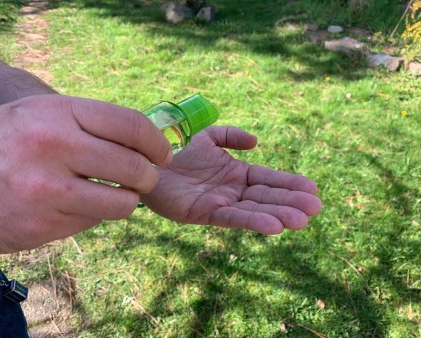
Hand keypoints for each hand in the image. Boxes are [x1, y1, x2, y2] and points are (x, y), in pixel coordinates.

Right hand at [0, 94, 171, 252]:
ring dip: (127, 199)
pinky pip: (94, 221)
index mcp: (56, 113)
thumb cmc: (1, 142)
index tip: (164, 152)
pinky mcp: (43, 227)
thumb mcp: (39, 115)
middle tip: (147, 177)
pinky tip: (75, 205)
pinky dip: (95, 213)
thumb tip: (143, 140)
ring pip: (123, 203)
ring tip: (115, 192)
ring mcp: (48, 192)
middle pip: (135, 167)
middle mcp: (54, 149)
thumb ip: (87, 124)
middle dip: (150, 175)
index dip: (157, 141)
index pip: (130, 124)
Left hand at [141, 126, 321, 233]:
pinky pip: (232, 218)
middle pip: (267, 196)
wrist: (151, 167)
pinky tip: (273, 226)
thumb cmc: (179, 155)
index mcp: (238, 174)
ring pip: (254, 209)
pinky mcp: (206, 213)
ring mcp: (222, 203)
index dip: (290, 183)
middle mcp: (234, 191)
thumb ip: (230, 135)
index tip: (313, 188)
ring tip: (302, 220)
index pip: (269, 179)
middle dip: (291, 202)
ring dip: (278, 215)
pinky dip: (252, 222)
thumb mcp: (208, 137)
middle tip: (316, 208)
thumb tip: (256, 142)